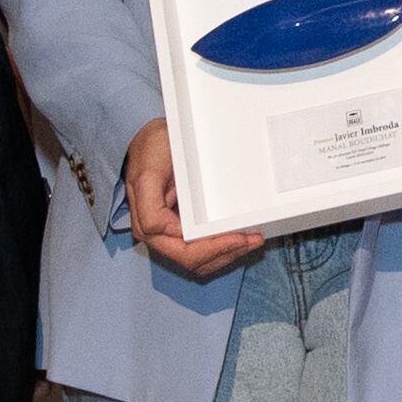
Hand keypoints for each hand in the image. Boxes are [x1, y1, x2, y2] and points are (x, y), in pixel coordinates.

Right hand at [126, 120, 270, 279]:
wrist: (151, 139)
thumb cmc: (151, 149)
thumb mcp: (148, 171)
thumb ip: (151, 206)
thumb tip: (172, 232)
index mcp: (148, 223)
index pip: (184, 251)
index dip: (213, 249)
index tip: (238, 237)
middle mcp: (158, 235)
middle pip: (194, 261)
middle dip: (226, 254)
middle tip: (253, 241)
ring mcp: (170, 234)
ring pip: (200, 261)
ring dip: (227, 255)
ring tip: (252, 241)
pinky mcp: (181, 228)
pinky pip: (201, 250)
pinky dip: (221, 250)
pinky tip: (239, 239)